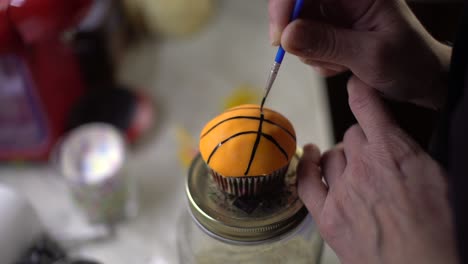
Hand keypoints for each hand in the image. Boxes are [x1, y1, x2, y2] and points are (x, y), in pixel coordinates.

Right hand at [269, 0, 450, 108]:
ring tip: (340, 64)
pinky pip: (305, 41)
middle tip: (311, 57)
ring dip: (310, 51)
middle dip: (296, 33)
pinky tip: (340, 66)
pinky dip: (315, 58)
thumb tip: (287, 35)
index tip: (280, 36)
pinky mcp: (331, 29)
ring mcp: (336, 13)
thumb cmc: (409, 64)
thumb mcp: (371, 56)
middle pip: (296, 4)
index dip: (286, 5)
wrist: (421, 81)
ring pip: (297, 25)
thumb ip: (328, 43)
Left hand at [297, 78, 456, 263]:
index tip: (356, 84)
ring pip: (333, 156)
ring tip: (354, 168)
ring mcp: (342, 190)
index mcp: (394, 151)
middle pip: (352, 135)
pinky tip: (311, 156)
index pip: (367, 106)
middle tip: (376, 157)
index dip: (360, 91)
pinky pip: (308, 181)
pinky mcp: (328, 215)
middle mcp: (363, 164)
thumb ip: (414, 153)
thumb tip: (404, 144)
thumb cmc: (442, 230)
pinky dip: (308, 166)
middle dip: (363, 140)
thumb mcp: (439, 177)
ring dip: (342, 157)